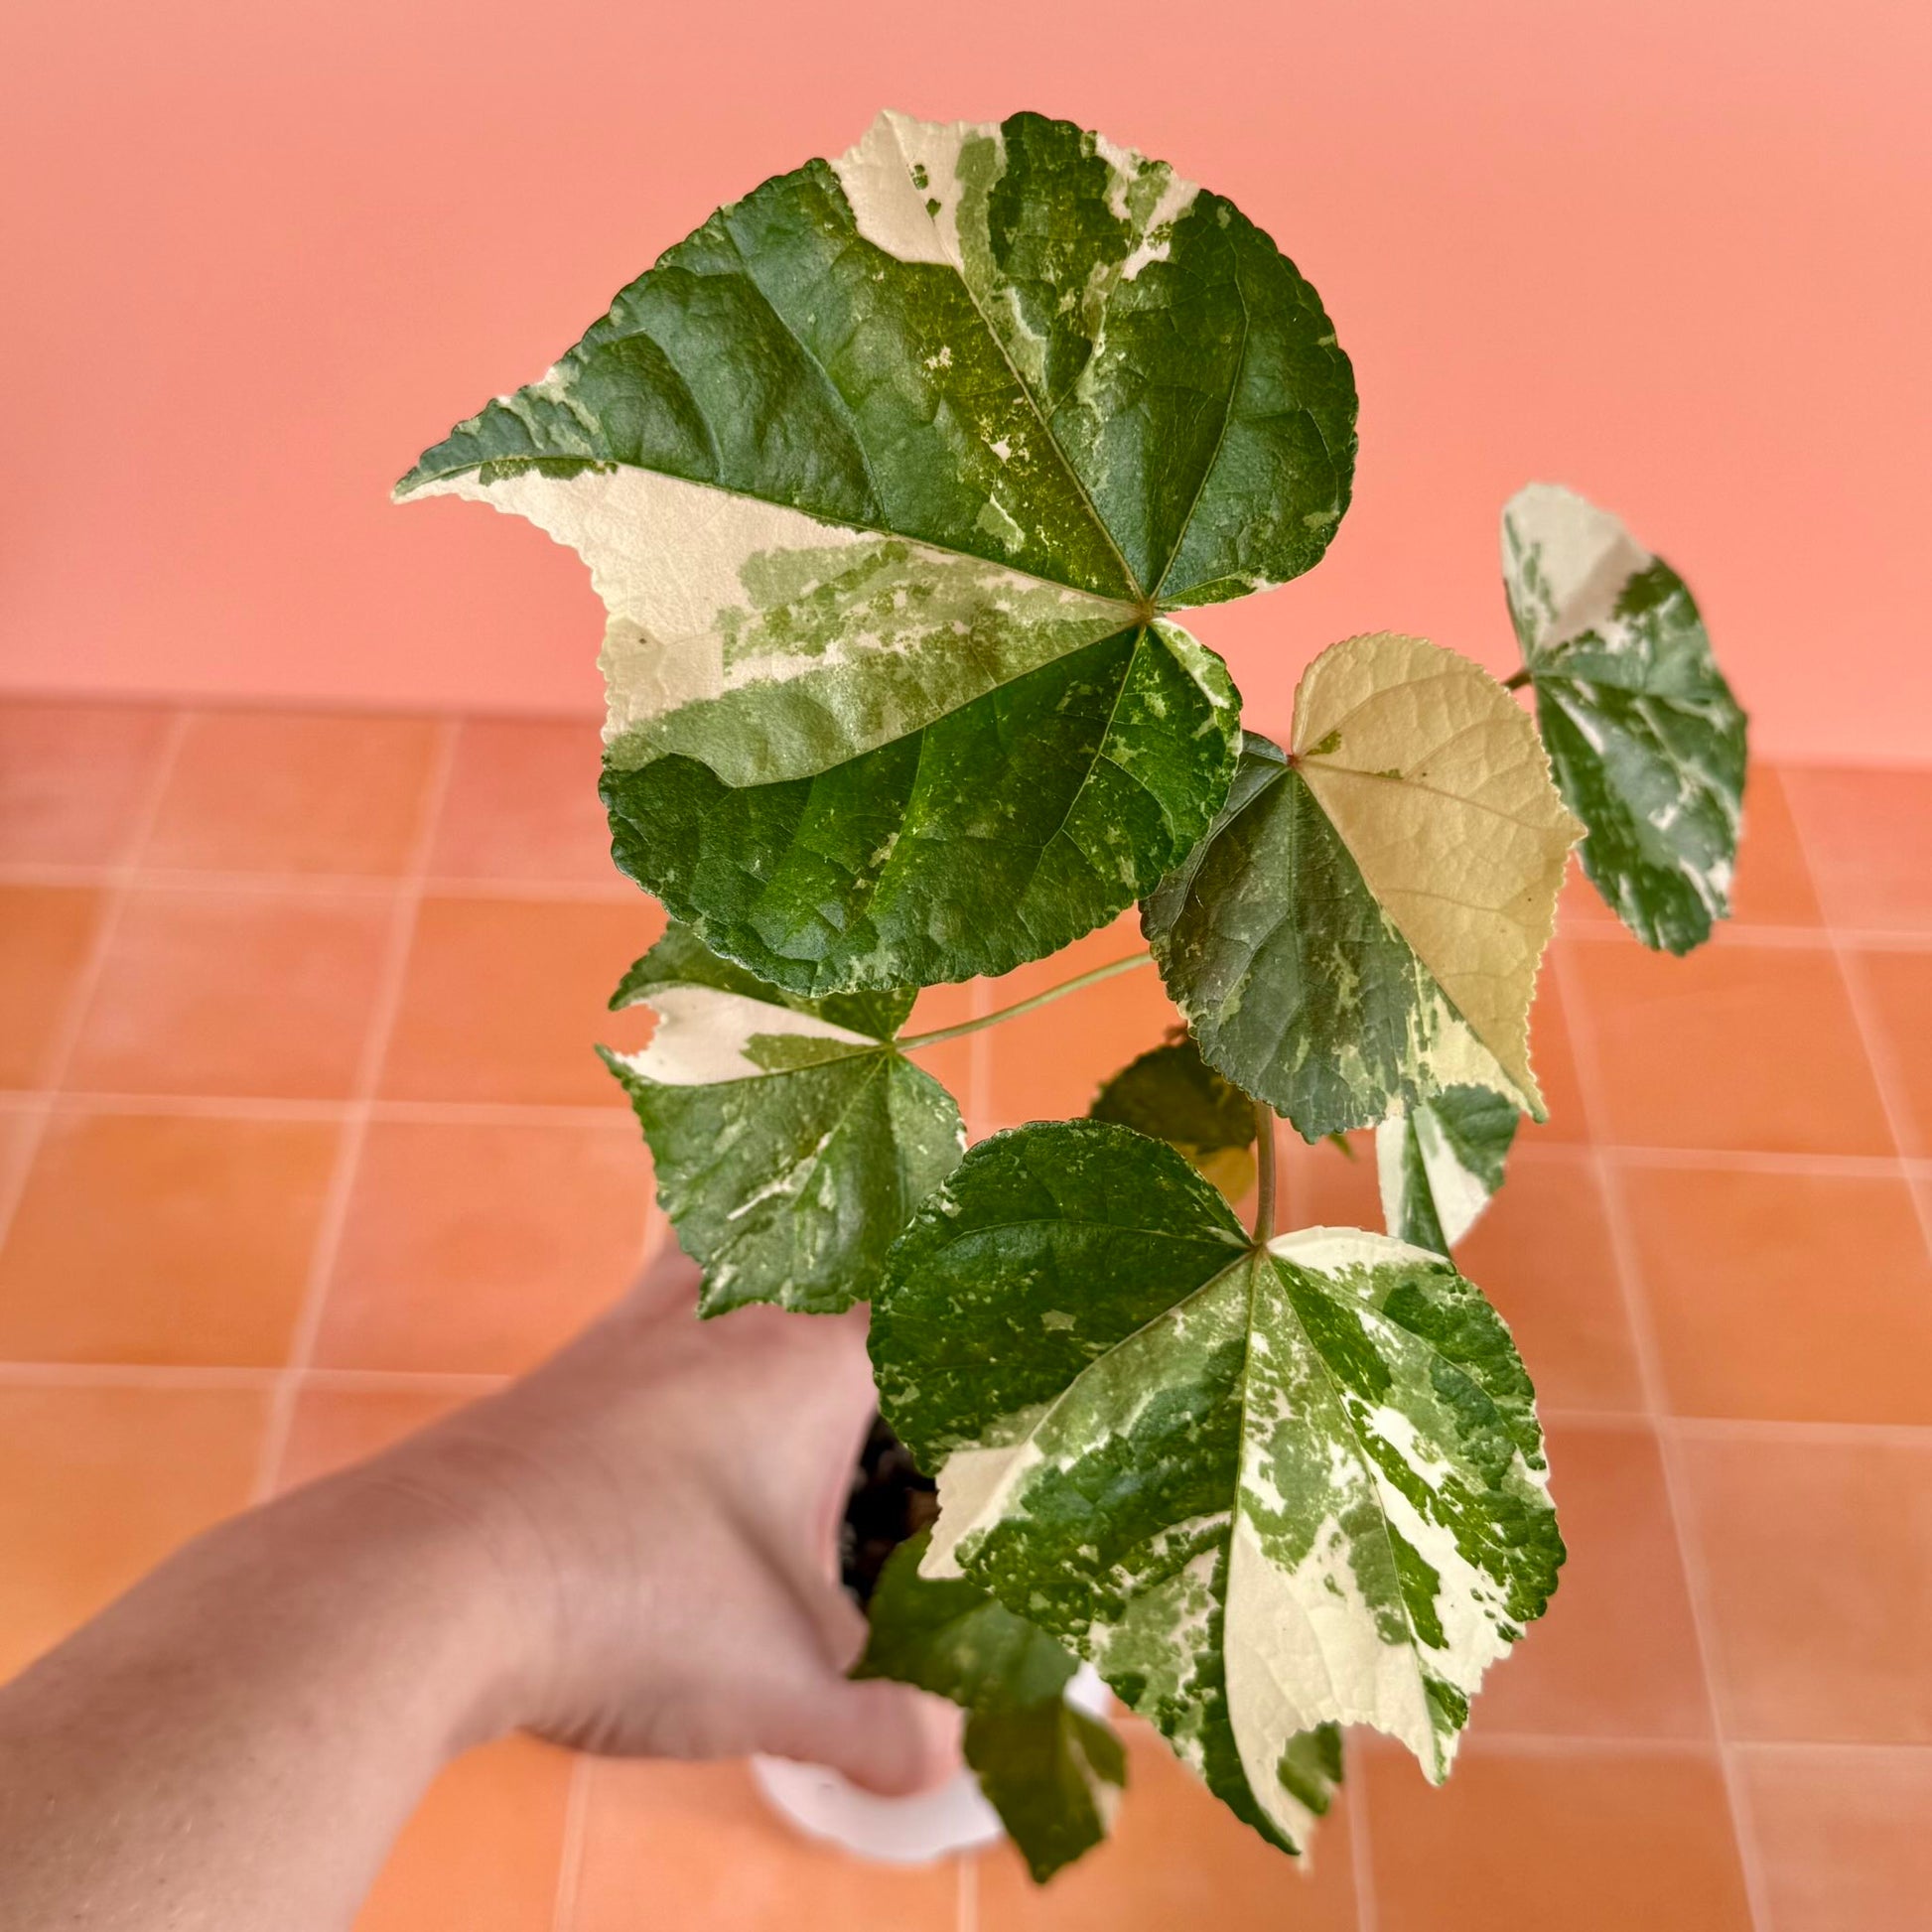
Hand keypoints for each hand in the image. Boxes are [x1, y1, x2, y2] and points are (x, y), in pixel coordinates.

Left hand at [343, 1243, 960, 1793]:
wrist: (430, 1582)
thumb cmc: (632, 1604)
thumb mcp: (782, 1685)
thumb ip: (882, 1726)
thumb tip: (940, 1762)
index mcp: (808, 1363)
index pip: (917, 1283)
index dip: (968, 1279)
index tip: (1009, 1276)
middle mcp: (725, 1321)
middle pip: (813, 1227)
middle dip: (869, 1233)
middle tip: (913, 1235)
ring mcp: (631, 1338)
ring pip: (718, 1243)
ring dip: (763, 1245)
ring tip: (793, 1259)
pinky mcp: (562, 1376)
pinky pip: (649, 1304)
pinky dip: (684, 1303)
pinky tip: (679, 1361)